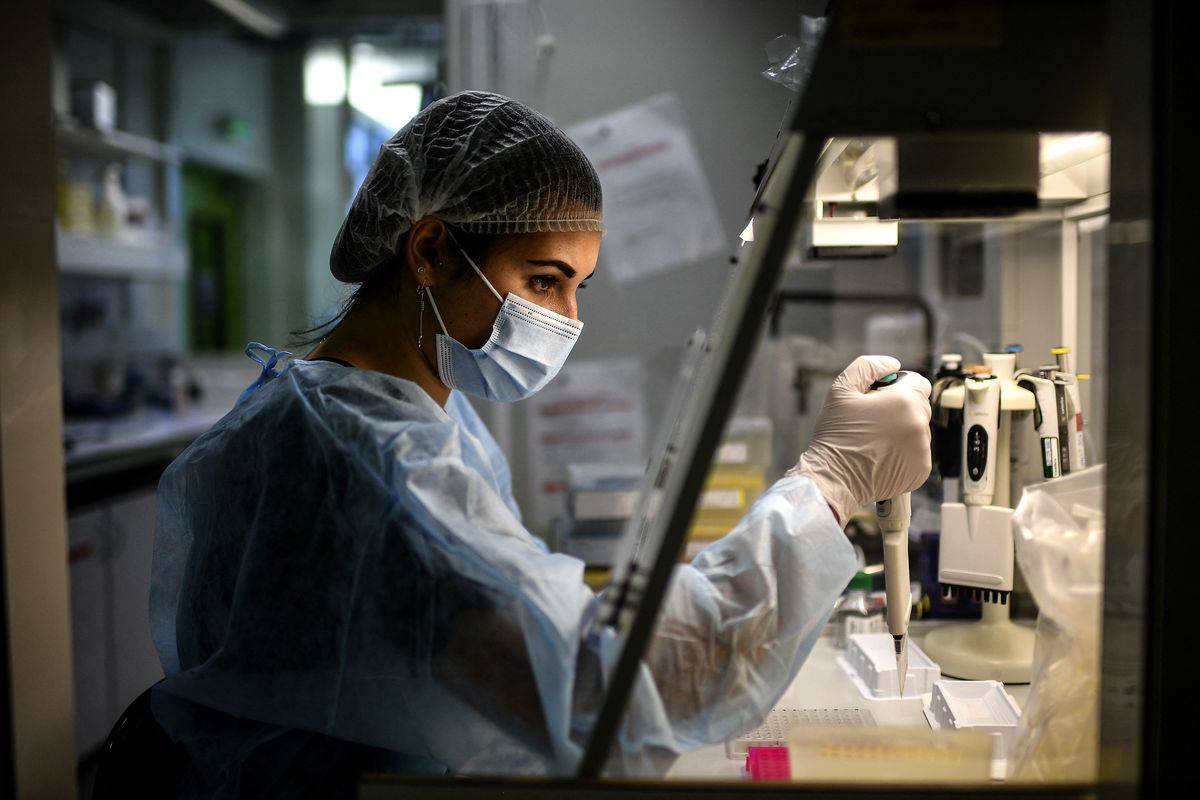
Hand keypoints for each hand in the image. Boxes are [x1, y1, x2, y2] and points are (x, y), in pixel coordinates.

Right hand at [789, 356, 931, 525]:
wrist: (833, 477)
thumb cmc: (835, 435)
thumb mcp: (841, 389)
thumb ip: (869, 366)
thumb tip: (892, 364)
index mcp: (905, 401)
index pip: (919, 383)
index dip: (900, 386)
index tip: (882, 397)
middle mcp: (919, 425)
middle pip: (920, 406)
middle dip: (901, 409)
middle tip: (873, 420)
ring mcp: (922, 450)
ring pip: (918, 430)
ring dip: (902, 431)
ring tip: (875, 440)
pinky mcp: (920, 470)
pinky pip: (917, 453)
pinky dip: (904, 453)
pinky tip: (881, 455)